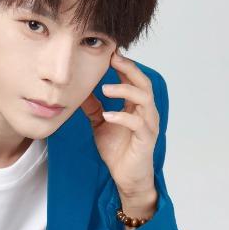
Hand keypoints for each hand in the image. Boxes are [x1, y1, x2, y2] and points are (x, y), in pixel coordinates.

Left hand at [80, 50, 159, 197]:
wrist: (126, 177)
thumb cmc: (117, 149)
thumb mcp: (100, 123)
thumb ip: (94, 106)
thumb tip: (79, 89)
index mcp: (136, 105)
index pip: (134, 79)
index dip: (124, 64)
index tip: (109, 52)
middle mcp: (146, 111)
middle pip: (143, 83)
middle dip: (129, 68)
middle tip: (113, 58)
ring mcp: (148, 124)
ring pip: (144, 98)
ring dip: (125, 90)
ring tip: (106, 88)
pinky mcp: (146, 139)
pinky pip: (137, 123)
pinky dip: (122, 116)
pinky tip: (107, 114)